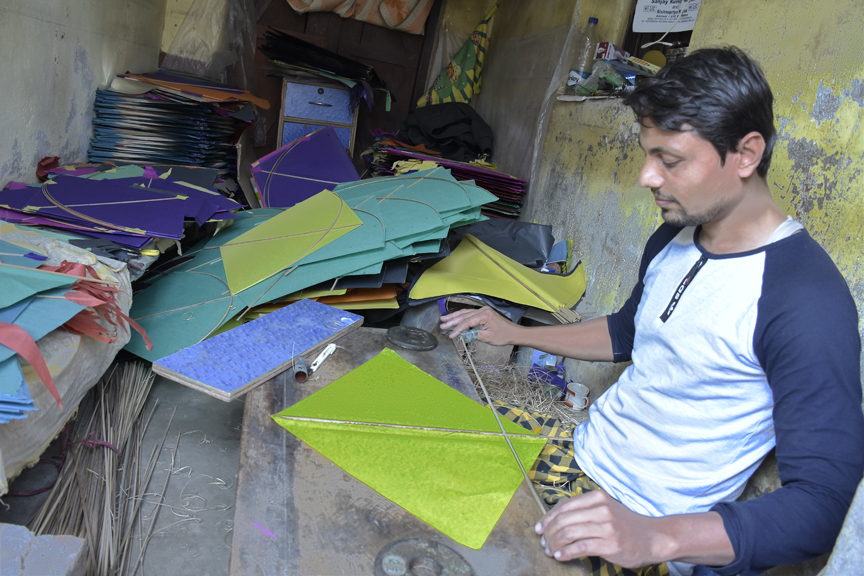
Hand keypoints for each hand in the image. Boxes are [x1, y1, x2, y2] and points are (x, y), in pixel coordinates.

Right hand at [439, 306, 517, 345]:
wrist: (514, 332)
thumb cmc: (504, 335)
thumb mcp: (489, 337)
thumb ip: (475, 335)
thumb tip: (463, 335)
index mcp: (485, 315)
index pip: (467, 322)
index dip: (458, 329)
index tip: (451, 335)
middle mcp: (483, 310)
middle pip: (464, 315)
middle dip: (452, 321)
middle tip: (442, 325)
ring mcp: (482, 310)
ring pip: (465, 313)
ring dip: (454, 317)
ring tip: (444, 320)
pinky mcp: (483, 313)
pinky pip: (469, 314)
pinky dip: (461, 317)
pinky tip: (454, 318)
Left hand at [535, 490, 668, 568]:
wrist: (654, 537)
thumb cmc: (627, 525)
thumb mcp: (606, 509)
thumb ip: (585, 510)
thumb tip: (556, 520)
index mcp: (597, 497)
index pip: (564, 506)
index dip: (548, 518)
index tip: (540, 528)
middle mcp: (601, 509)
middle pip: (564, 520)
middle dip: (549, 533)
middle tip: (544, 543)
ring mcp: (606, 527)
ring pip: (569, 534)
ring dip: (555, 544)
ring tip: (550, 551)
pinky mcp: (610, 544)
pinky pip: (580, 548)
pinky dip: (566, 553)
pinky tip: (561, 557)